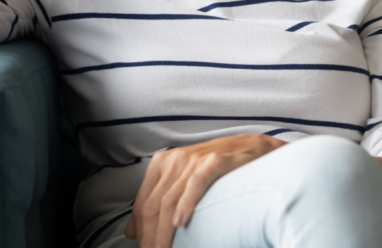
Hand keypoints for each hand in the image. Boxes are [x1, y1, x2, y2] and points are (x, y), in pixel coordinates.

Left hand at [124, 134, 284, 247]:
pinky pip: (196, 183)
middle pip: (154, 203)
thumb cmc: (214, 168)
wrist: (250, 148)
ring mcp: (194, 160)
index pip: (142, 202)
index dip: (140, 229)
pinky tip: (180, 222)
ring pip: (170, 199)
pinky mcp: (214, 162)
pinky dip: (186, 204)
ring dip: (163, 229)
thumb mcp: (180, 181)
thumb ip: (156, 202)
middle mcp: (174, 160)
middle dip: (149, 234)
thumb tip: (131, 232)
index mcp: (162, 164)